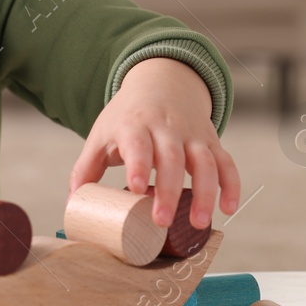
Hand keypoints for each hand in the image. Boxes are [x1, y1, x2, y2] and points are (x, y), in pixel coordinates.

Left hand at [68, 57, 241, 230]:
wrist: (161, 82)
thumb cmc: (127, 117)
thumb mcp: (101, 134)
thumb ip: (86, 169)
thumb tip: (73, 203)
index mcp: (134, 125)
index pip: (138, 144)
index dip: (138, 164)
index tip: (135, 188)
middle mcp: (166, 128)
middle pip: (172, 158)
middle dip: (169, 191)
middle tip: (162, 221)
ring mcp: (192, 135)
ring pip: (205, 162)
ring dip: (204, 192)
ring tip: (198, 223)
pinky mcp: (211, 141)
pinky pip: (226, 162)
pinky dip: (231, 184)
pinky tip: (229, 208)